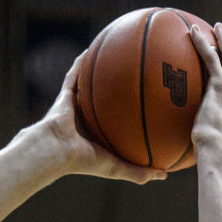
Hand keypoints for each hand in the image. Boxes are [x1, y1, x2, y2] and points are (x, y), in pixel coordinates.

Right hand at [35, 53, 166, 184]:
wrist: (55, 151)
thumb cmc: (84, 162)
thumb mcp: (117, 168)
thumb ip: (140, 172)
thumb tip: (166, 175)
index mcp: (97, 135)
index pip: (116, 123)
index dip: (130, 115)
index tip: (147, 105)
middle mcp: (86, 119)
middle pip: (106, 100)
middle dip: (119, 89)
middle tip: (138, 76)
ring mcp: (74, 106)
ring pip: (90, 84)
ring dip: (100, 71)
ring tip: (116, 54)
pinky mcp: (64, 95)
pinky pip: (74, 74)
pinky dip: (82, 61)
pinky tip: (95, 46)